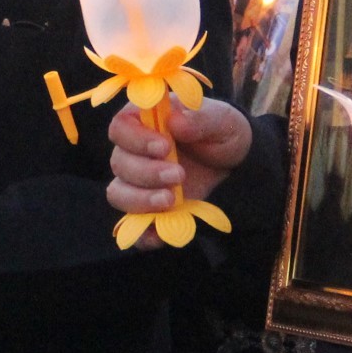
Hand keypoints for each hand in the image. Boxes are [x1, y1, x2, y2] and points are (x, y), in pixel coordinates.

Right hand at [105, 98, 250, 249]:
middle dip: (146, 172)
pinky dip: (141, 232)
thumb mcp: (219, 119)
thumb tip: (175, 122)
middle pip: (119, 163)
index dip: (136, 139)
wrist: (233, 160)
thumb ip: (199, 118)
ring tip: (171, 201)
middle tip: (179, 174)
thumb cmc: (219, 130)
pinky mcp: (148, 208)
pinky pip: (132, 224)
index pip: (120, 127)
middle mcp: (133, 151)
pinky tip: (160, 233)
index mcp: (143, 121)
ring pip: (118, 193)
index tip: (165, 147)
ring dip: (141, 200)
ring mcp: (138, 182)